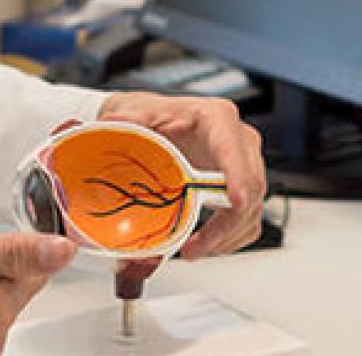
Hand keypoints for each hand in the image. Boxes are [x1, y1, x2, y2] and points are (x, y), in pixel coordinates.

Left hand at [94, 92, 267, 265]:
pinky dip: (228, 239)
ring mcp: (244, 166)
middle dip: (225, 224)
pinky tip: (203, 245)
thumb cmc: (153, 114)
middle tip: (195, 246)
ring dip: (225, 237)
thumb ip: (129, 116)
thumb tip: (111, 122)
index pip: (235, 152)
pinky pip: (246, 221)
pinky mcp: (241, 188)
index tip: (235, 202)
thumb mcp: (139, 111)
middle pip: (250, 188)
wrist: (155, 120)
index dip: (239, 179)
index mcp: (218, 119)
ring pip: (250, 210)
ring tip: (192, 251)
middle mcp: (239, 142)